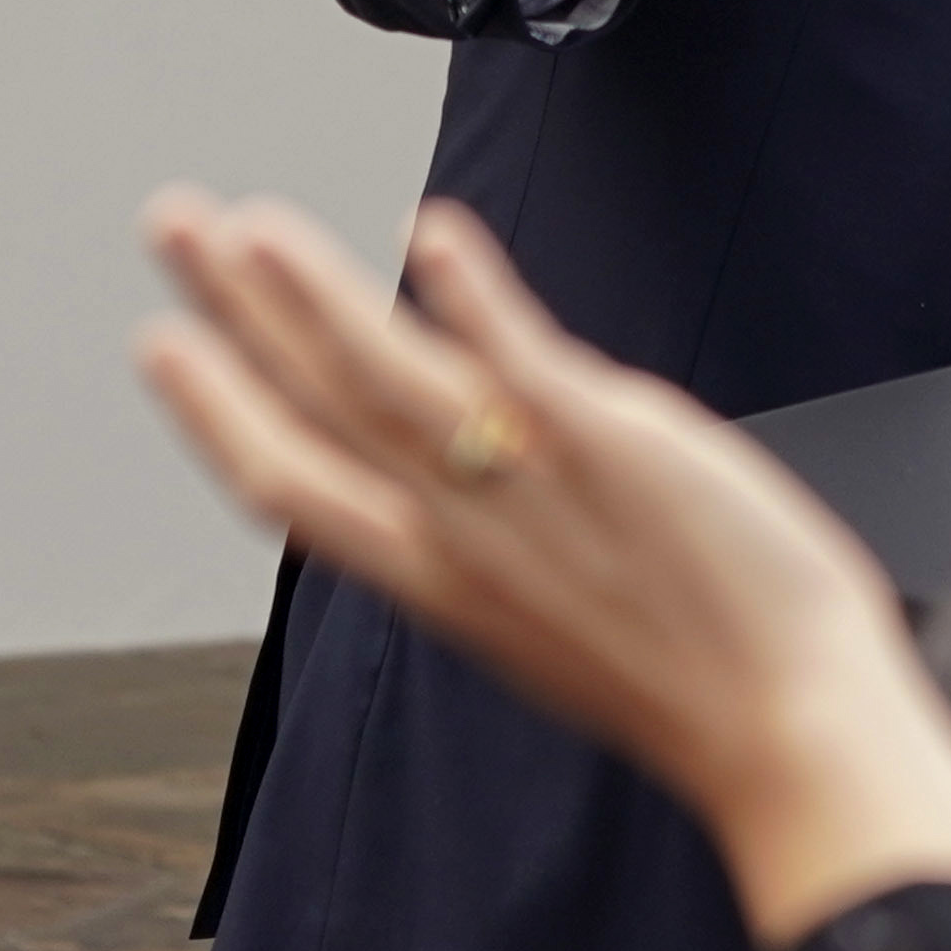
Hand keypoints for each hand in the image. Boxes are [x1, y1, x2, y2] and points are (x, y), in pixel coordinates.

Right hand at [132, 190, 950, 940]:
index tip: (163, 343)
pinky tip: (432, 236)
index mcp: (439, 578)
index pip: (295, 486)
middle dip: (232, 315)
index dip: (216, 411)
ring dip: (313, 296)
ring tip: (253, 223)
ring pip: (390, 380)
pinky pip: (524, 365)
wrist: (788, 728)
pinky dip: (474, 300)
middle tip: (175, 223)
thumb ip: (501, 507)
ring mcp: (531, 492)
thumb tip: (480, 415)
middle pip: (316, 410)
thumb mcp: (552, 600)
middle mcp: (463, 537)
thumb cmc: (697, 670)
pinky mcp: (614, 450)